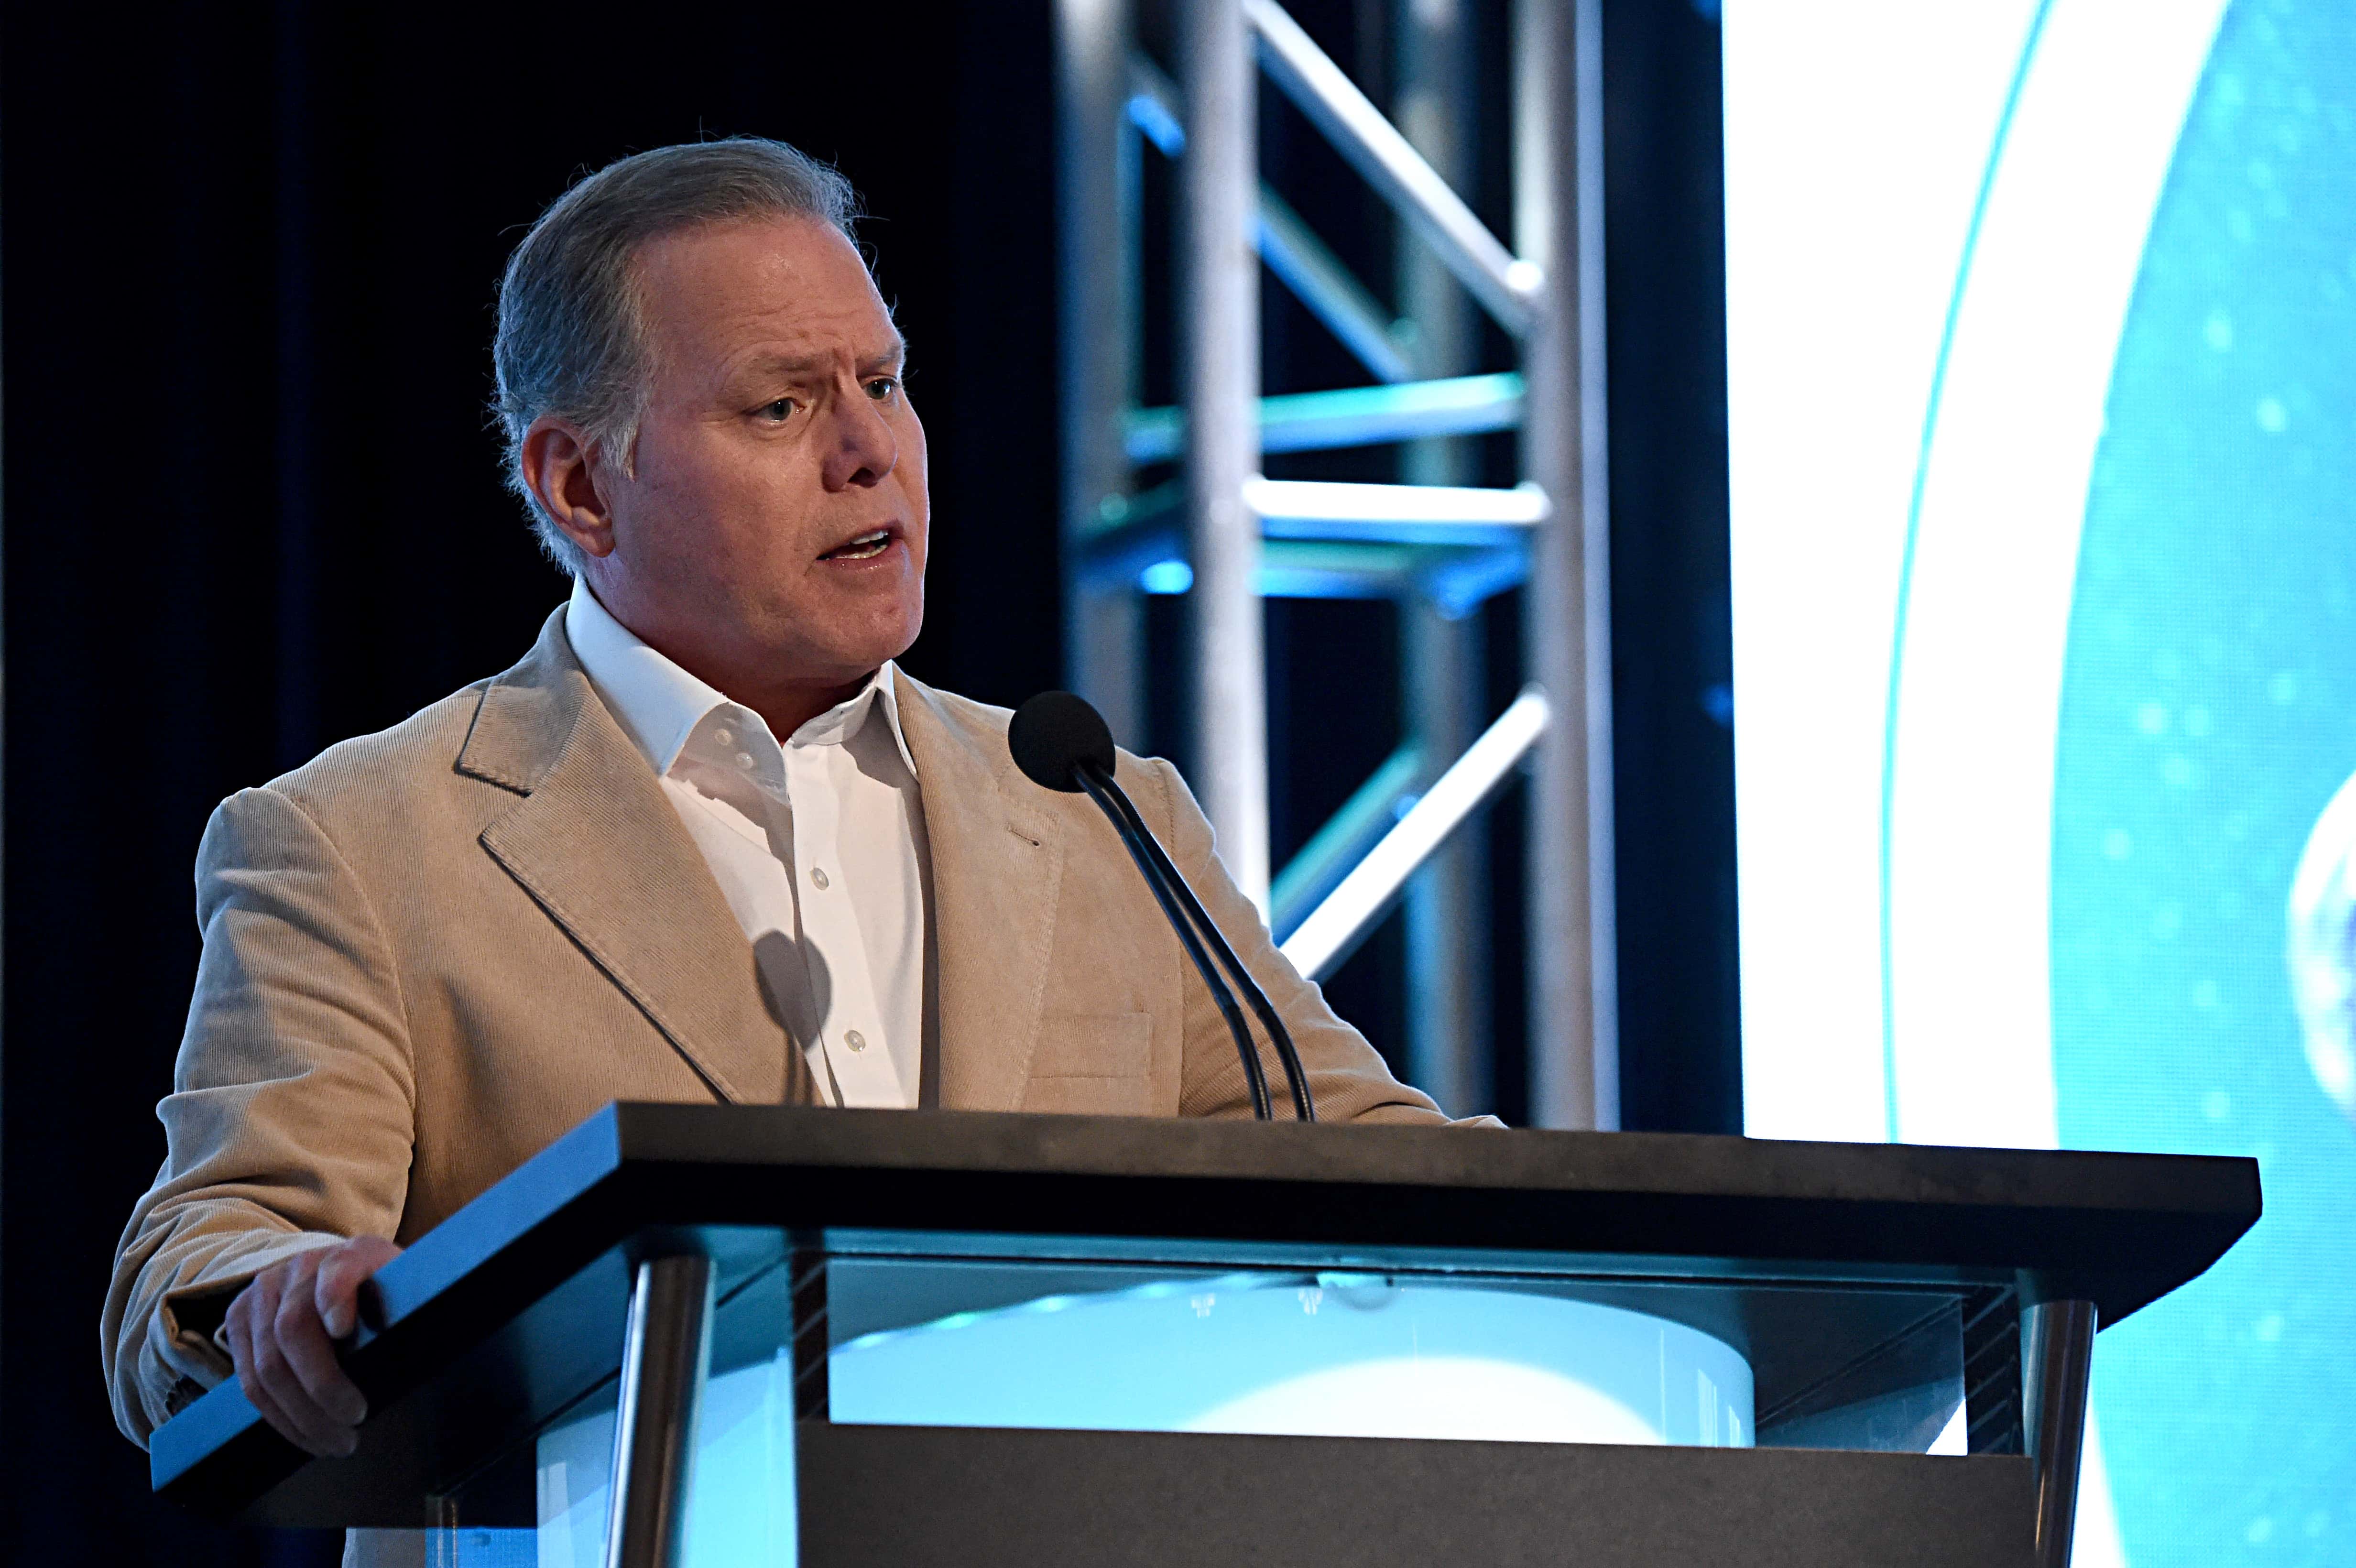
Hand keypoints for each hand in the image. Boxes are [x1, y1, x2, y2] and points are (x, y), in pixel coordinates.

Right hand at [222, 1235, 400, 1456]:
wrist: (346, 1279)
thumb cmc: (389, 1302)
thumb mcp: (410, 1297)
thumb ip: (414, 1312)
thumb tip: (430, 1349)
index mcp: (355, 1253)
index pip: (338, 1268)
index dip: (335, 1295)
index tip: (343, 1330)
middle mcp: (303, 1264)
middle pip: (293, 1328)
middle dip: (323, 1385)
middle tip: (356, 1421)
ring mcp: (265, 1289)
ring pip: (267, 1363)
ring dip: (300, 1414)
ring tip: (336, 1442)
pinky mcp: (240, 1317)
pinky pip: (248, 1379)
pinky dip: (278, 1416)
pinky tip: (306, 1435)